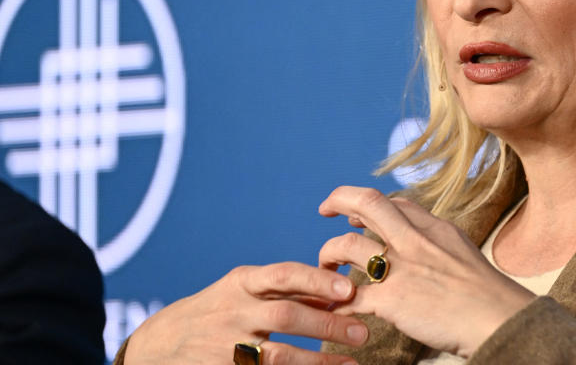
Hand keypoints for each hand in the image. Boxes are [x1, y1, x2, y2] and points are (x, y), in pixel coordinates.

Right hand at [123, 262, 366, 364]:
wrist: (159, 343)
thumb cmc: (218, 309)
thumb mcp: (244, 290)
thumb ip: (287, 291)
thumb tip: (339, 291)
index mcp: (242, 282)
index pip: (283, 274)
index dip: (317, 280)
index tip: (348, 289)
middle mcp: (233, 311)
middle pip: (286, 316)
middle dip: (327, 325)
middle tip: (362, 333)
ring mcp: (225, 346)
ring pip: (277, 355)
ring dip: (318, 360)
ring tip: (352, 363)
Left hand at [318, 187, 535, 357]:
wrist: (498, 320)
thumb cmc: (487, 296)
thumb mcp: (464, 253)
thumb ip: (438, 245)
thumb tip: (424, 248)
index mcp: (434, 229)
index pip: (395, 203)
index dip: (369, 205)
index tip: (356, 214)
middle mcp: (415, 241)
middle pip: (368, 203)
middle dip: (339, 200)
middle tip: (325, 210)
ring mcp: (402, 268)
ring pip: (347, 246)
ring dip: (328, 255)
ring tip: (324, 268)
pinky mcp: (392, 300)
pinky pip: (350, 297)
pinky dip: (334, 304)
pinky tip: (331, 310)